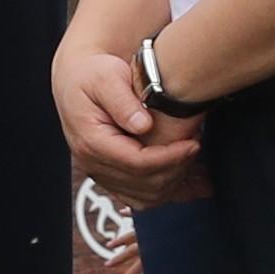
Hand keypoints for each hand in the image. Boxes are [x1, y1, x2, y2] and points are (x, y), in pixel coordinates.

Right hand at [54, 29, 204, 206]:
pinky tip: (189, 182)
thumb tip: (143, 125)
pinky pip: (140, 198)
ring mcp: (100, 173)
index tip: (193, 144)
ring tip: (197, 164)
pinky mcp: (110, 176)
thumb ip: (123, 100)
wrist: (76, 80)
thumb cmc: (93, 74)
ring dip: (175, 185)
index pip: (136, 163)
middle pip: (143, 184)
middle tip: (198, 146)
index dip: (169, 158)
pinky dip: (167, 193)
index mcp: (91, 141)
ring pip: (144, 198)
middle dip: (177, 169)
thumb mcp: (106, 77)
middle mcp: (92, 163)